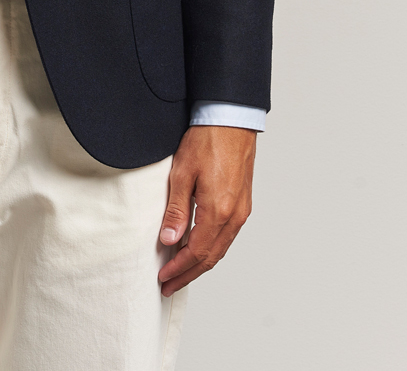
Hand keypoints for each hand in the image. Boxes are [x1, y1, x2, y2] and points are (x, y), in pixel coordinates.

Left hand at [158, 125, 255, 296]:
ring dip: (201, 264)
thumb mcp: (182, 173)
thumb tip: (169, 240)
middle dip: (188, 274)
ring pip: (221, 249)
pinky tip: (199, 249)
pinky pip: (227, 237)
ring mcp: (241, 211)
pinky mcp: (243, 204)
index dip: (178, 268)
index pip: (196, 252)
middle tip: (169, 285)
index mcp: (218, 211)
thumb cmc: (206, 141)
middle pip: (210, 257)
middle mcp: (234, 216)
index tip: (163, 278)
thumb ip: (176, 210)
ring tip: (181, 272)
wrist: (231, 120)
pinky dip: (212, 249)